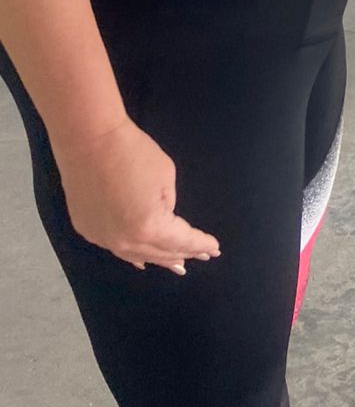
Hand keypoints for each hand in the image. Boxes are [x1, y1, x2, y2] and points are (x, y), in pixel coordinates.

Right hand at [55, 116, 220, 274]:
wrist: (90, 141)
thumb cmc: (133, 153)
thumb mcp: (165, 177)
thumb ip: (168, 205)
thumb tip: (162, 218)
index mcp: (149, 227)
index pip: (182, 240)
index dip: (200, 243)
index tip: (215, 247)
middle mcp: (125, 241)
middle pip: (161, 252)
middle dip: (184, 254)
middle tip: (203, 256)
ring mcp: (103, 239)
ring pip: (138, 255)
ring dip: (159, 259)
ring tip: (178, 266)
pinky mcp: (88, 231)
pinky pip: (117, 248)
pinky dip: (133, 253)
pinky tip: (141, 260)